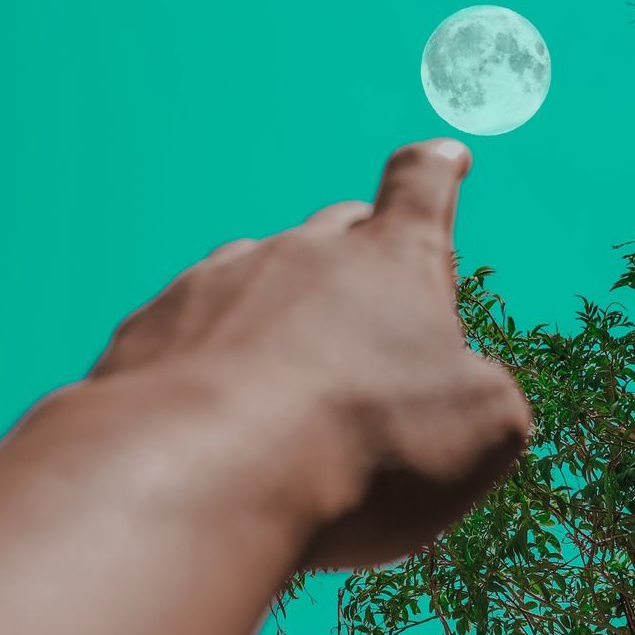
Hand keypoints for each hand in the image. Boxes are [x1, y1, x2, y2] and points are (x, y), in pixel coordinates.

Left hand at [90, 139, 531, 570]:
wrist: (198, 478)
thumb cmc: (362, 451)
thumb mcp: (481, 433)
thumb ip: (484, 392)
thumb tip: (465, 387)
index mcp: (391, 262)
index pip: (421, 188)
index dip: (437, 171)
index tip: (444, 157)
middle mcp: (302, 253)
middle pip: (338, 231)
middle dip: (360, 266)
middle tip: (372, 333)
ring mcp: (217, 283)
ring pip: (259, 279)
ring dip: (280, 322)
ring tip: (288, 401)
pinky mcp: (150, 328)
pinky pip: (191, 330)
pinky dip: (212, 366)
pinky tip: (217, 424)